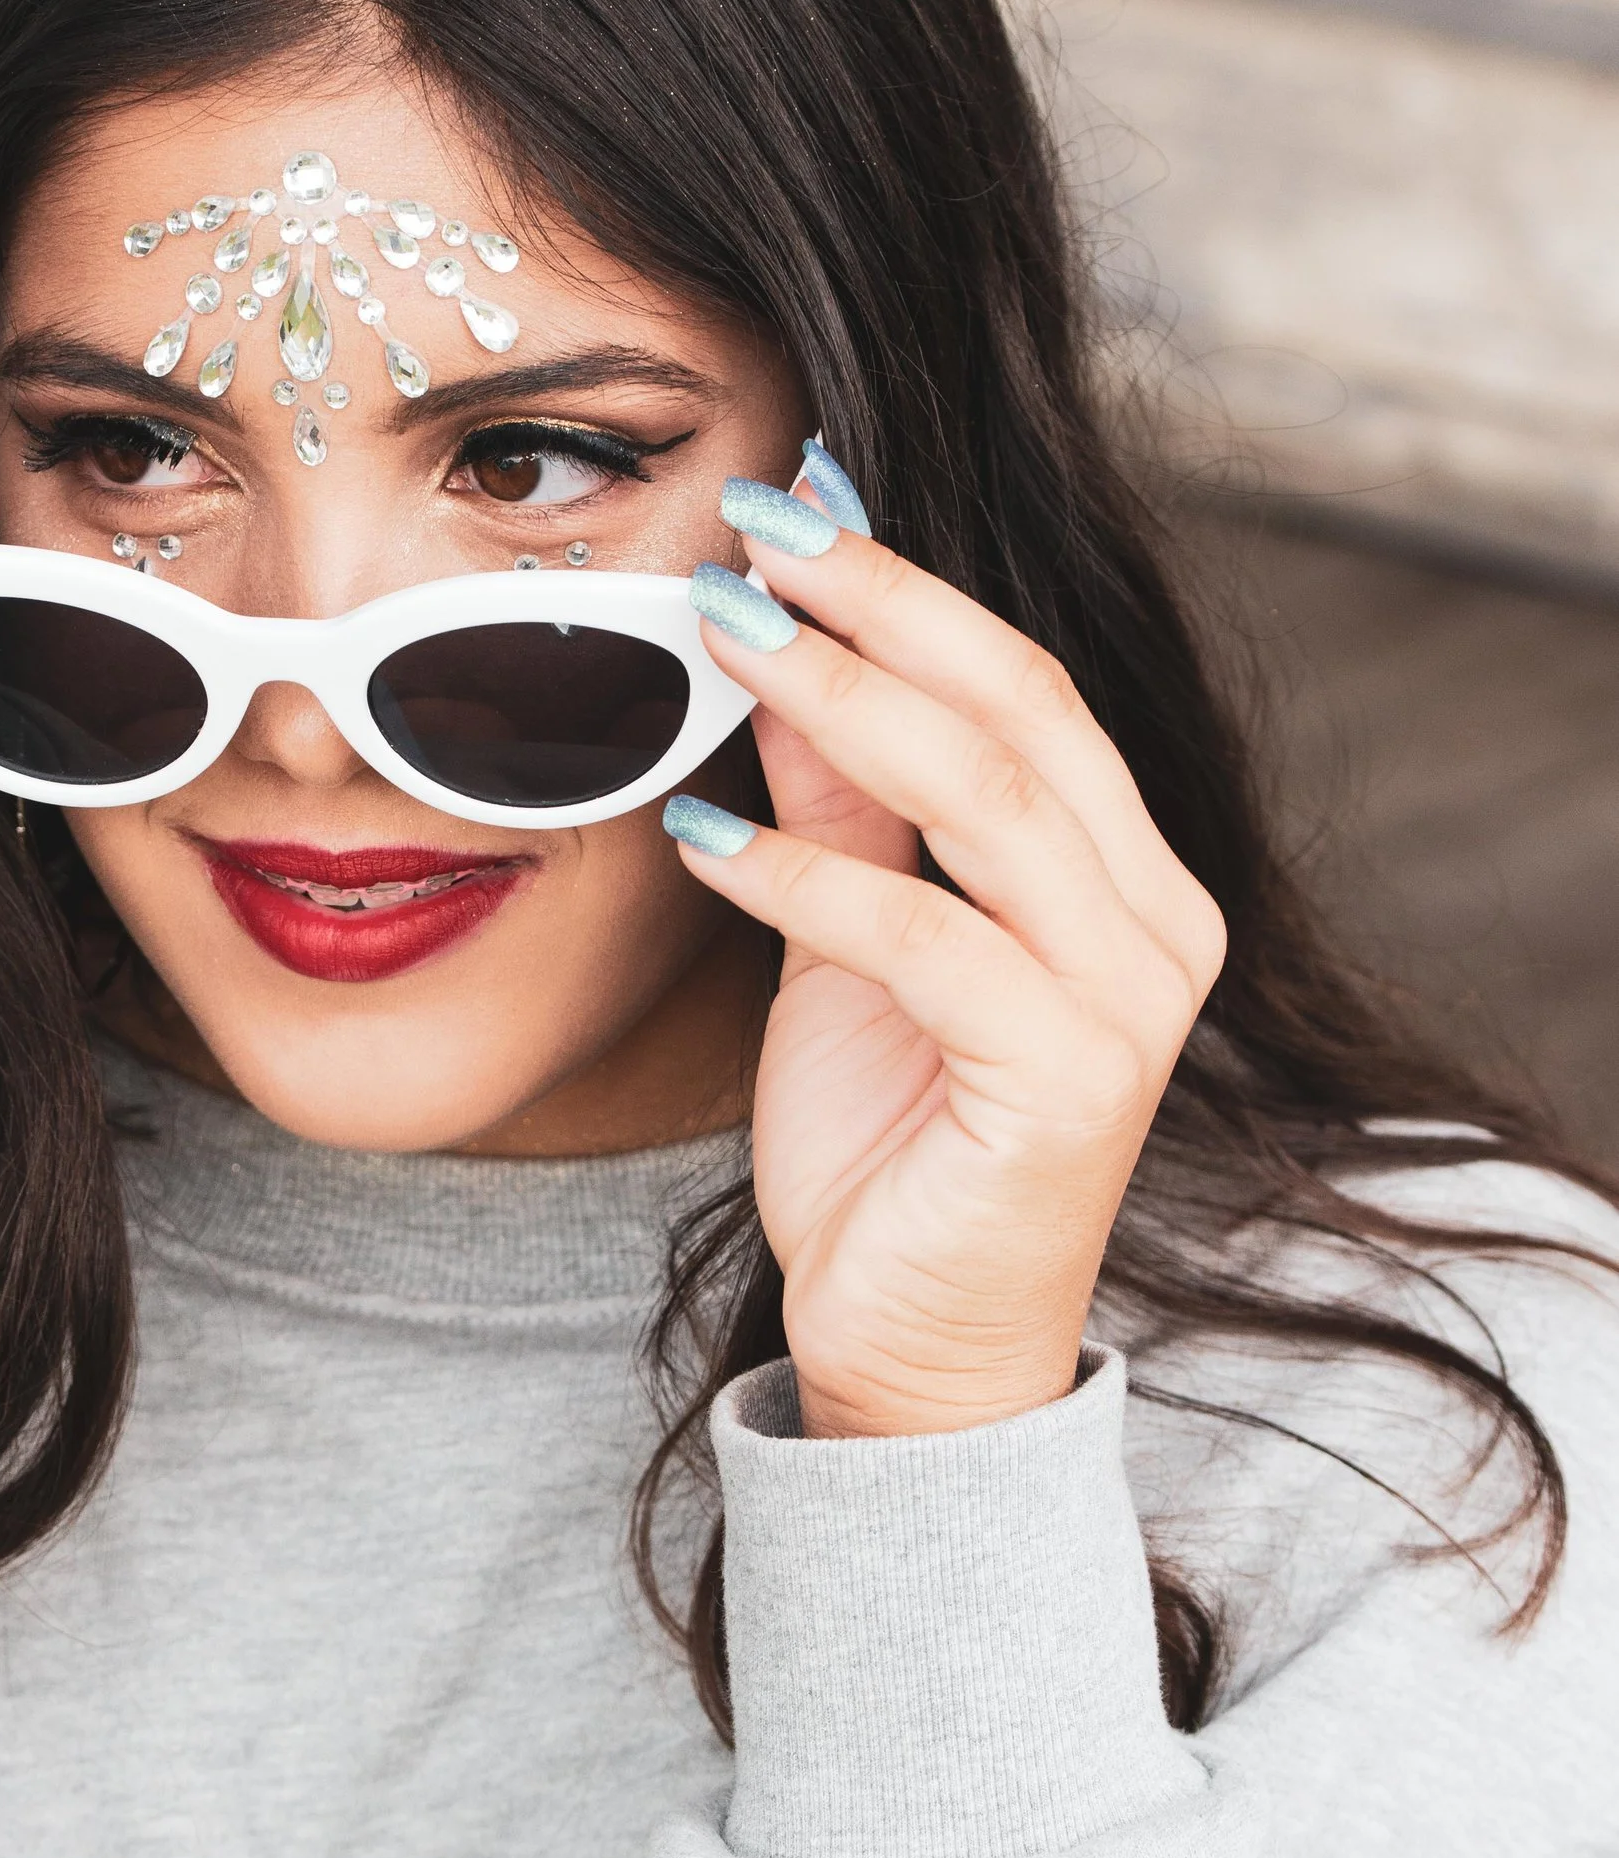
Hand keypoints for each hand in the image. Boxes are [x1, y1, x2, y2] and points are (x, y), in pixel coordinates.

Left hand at [670, 470, 1224, 1439]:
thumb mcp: (847, 946)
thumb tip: (783, 640)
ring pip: (987, 802)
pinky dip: (803, 877)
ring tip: (719, 637)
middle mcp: (1156, 926)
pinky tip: (700, 836)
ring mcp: (1128, 1005)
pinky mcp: (1066, 1084)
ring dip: (839, 702)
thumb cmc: (889, 1151)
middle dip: (875, 607)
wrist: (912, 1351)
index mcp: (1126, 879)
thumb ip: (839, 803)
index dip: (905, 587)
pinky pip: (929, 940)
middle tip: (748, 535)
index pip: (1026, 689)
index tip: (789, 506)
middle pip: (1021, 714)